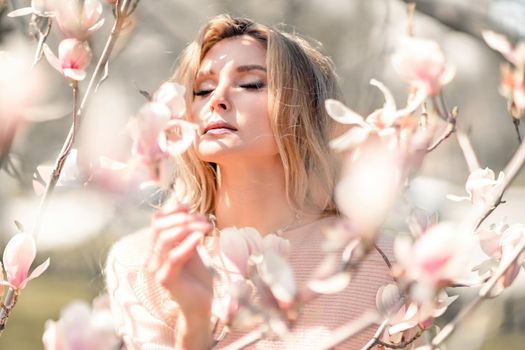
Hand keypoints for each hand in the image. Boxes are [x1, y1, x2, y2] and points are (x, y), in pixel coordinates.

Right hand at [147, 203, 213, 348]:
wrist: (201, 304)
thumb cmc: (197, 276)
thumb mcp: (191, 247)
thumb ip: (185, 230)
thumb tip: (184, 204)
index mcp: (156, 248)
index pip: (156, 221)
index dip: (171, 210)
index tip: (189, 206)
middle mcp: (152, 258)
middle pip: (159, 227)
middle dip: (183, 219)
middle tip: (204, 219)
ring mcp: (157, 269)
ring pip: (165, 239)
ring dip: (188, 228)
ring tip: (207, 226)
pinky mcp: (166, 279)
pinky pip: (173, 256)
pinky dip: (187, 244)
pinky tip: (200, 237)